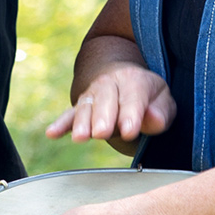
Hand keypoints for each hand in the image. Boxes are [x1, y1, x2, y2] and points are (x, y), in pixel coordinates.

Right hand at [47, 64, 175, 155]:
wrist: (123, 77)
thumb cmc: (148, 96)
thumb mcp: (163, 100)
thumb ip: (162, 112)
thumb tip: (154, 119)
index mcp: (135, 80)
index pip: (133, 97)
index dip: (131, 114)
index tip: (129, 131)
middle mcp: (110, 83)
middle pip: (106, 100)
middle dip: (103, 117)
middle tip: (102, 133)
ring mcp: (93, 94)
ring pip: (86, 106)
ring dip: (82, 122)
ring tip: (80, 137)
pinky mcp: (81, 106)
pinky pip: (69, 114)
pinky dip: (61, 124)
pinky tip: (52, 134)